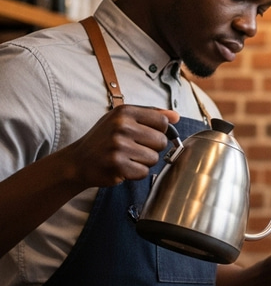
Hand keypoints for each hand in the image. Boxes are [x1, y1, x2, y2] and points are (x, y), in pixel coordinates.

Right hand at [65, 105, 179, 187]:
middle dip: (152, 149)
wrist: (78, 161)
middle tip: (133, 149)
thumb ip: (151, 115)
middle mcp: (121, 126)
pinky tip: (123, 167)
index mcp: (124, 112)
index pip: (162, 122)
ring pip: (154, 158)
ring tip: (127, 157)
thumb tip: (176, 116)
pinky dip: (136, 173)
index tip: (145, 135)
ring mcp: (118, 145)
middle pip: (161, 141)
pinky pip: (144, 172)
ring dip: (144, 162)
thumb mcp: (123, 120)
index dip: (159, 132)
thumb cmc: (104, 139)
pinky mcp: (117, 165)